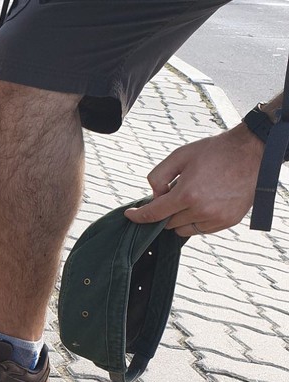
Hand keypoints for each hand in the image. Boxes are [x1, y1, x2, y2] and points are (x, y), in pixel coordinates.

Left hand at [123, 129, 262, 236]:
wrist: (251, 151)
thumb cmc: (215, 151)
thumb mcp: (180, 155)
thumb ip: (159, 176)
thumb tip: (154, 195)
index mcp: (187, 194)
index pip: (154, 214)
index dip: (139, 216)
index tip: (130, 215)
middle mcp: (202, 210)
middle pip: (168, 223)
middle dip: (164, 212)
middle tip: (173, 194)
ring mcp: (217, 218)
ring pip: (184, 229)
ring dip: (180, 218)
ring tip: (191, 197)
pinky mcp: (228, 221)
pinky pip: (202, 230)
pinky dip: (196, 221)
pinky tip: (203, 203)